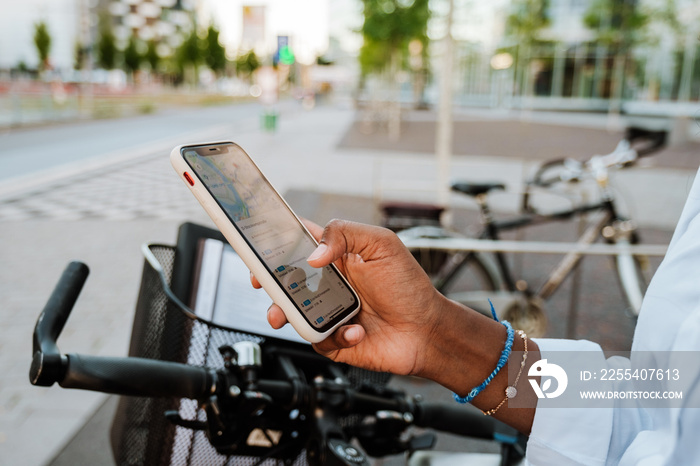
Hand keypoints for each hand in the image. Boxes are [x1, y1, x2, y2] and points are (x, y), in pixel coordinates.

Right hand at [251, 219, 447, 375]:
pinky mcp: (332, 340)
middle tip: (263, 283)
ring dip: (284, 312)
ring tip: (287, 314)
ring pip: (290, 312)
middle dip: (268, 282)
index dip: (275, 243)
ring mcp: (328, 312)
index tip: (259, 244)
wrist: (426, 331)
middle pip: (285, 279)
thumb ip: (345, 234)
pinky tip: (355, 329)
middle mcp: (328, 284)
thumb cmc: (408, 287)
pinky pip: (316, 338)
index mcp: (336, 257)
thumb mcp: (381, 245)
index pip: (298, 244)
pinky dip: (334, 334)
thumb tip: (313, 253)